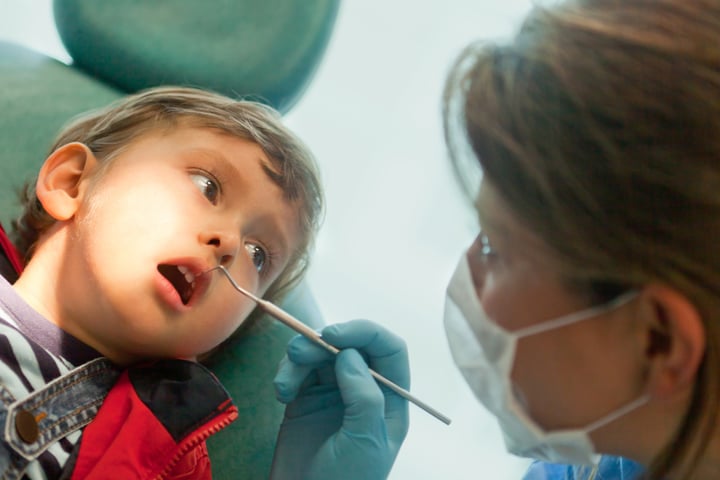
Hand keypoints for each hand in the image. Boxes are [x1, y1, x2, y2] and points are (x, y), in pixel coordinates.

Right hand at [270, 319, 409, 479]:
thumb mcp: (365, 442)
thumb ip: (364, 396)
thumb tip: (350, 354)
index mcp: (390, 399)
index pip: (388, 349)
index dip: (365, 332)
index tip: (334, 335)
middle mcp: (364, 390)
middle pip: (350, 344)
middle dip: (323, 342)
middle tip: (298, 353)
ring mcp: (335, 393)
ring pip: (320, 353)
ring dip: (299, 359)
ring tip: (284, 384)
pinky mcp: (306, 398)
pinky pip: (298, 369)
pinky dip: (286, 373)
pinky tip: (280, 393)